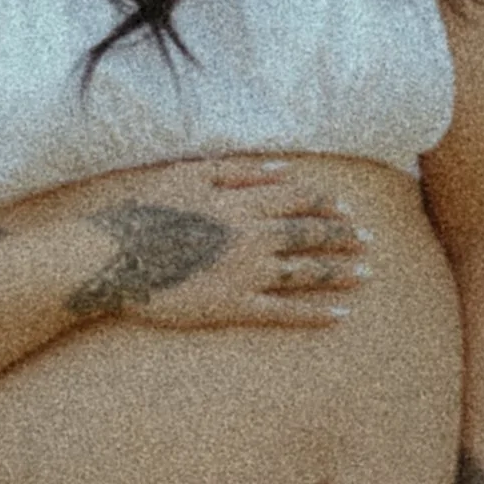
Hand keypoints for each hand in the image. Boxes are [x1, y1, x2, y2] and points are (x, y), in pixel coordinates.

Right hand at [64, 158, 370, 329]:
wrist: (113, 255)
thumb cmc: (146, 210)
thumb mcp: (190, 174)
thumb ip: (239, 171)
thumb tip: (282, 168)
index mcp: (242, 202)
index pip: (298, 199)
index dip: (326, 203)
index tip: (348, 208)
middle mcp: (252, 236)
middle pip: (309, 233)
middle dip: (343, 235)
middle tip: (370, 240)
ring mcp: (245, 273)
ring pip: (304, 271)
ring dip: (338, 272)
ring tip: (366, 274)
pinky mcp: (232, 306)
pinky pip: (283, 312)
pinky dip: (314, 313)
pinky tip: (339, 314)